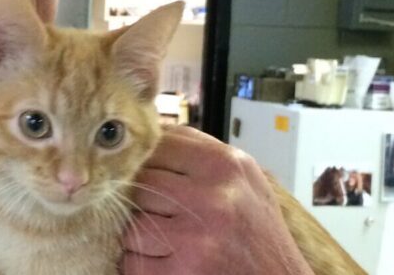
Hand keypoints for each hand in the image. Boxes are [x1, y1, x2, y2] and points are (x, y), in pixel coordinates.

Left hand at [120, 125, 313, 274]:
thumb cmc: (261, 232)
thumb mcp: (247, 179)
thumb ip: (203, 153)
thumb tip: (157, 132)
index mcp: (226, 166)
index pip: (162, 144)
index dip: (149, 160)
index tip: (151, 173)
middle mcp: (212, 196)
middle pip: (142, 183)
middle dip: (143, 199)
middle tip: (159, 213)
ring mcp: (195, 236)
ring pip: (132, 222)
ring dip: (138, 233)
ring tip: (163, 238)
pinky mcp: (183, 271)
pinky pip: (133, 259)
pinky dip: (139, 262)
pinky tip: (162, 261)